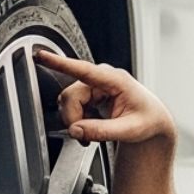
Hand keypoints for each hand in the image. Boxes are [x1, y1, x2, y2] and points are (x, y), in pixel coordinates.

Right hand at [35, 51, 175, 143]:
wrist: (152, 122)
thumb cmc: (147, 121)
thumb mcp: (130, 131)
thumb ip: (103, 131)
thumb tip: (76, 130)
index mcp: (116, 80)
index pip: (83, 70)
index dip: (60, 63)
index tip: (41, 55)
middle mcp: (102, 79)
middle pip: (70, 96)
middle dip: (74, 119)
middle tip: (86, 138)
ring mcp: (94, 85)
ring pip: (68, 102)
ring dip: (75, 121)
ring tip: (92, 134)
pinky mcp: (89, 93)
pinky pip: (71, 107)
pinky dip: (78, 120)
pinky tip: (91, 127)